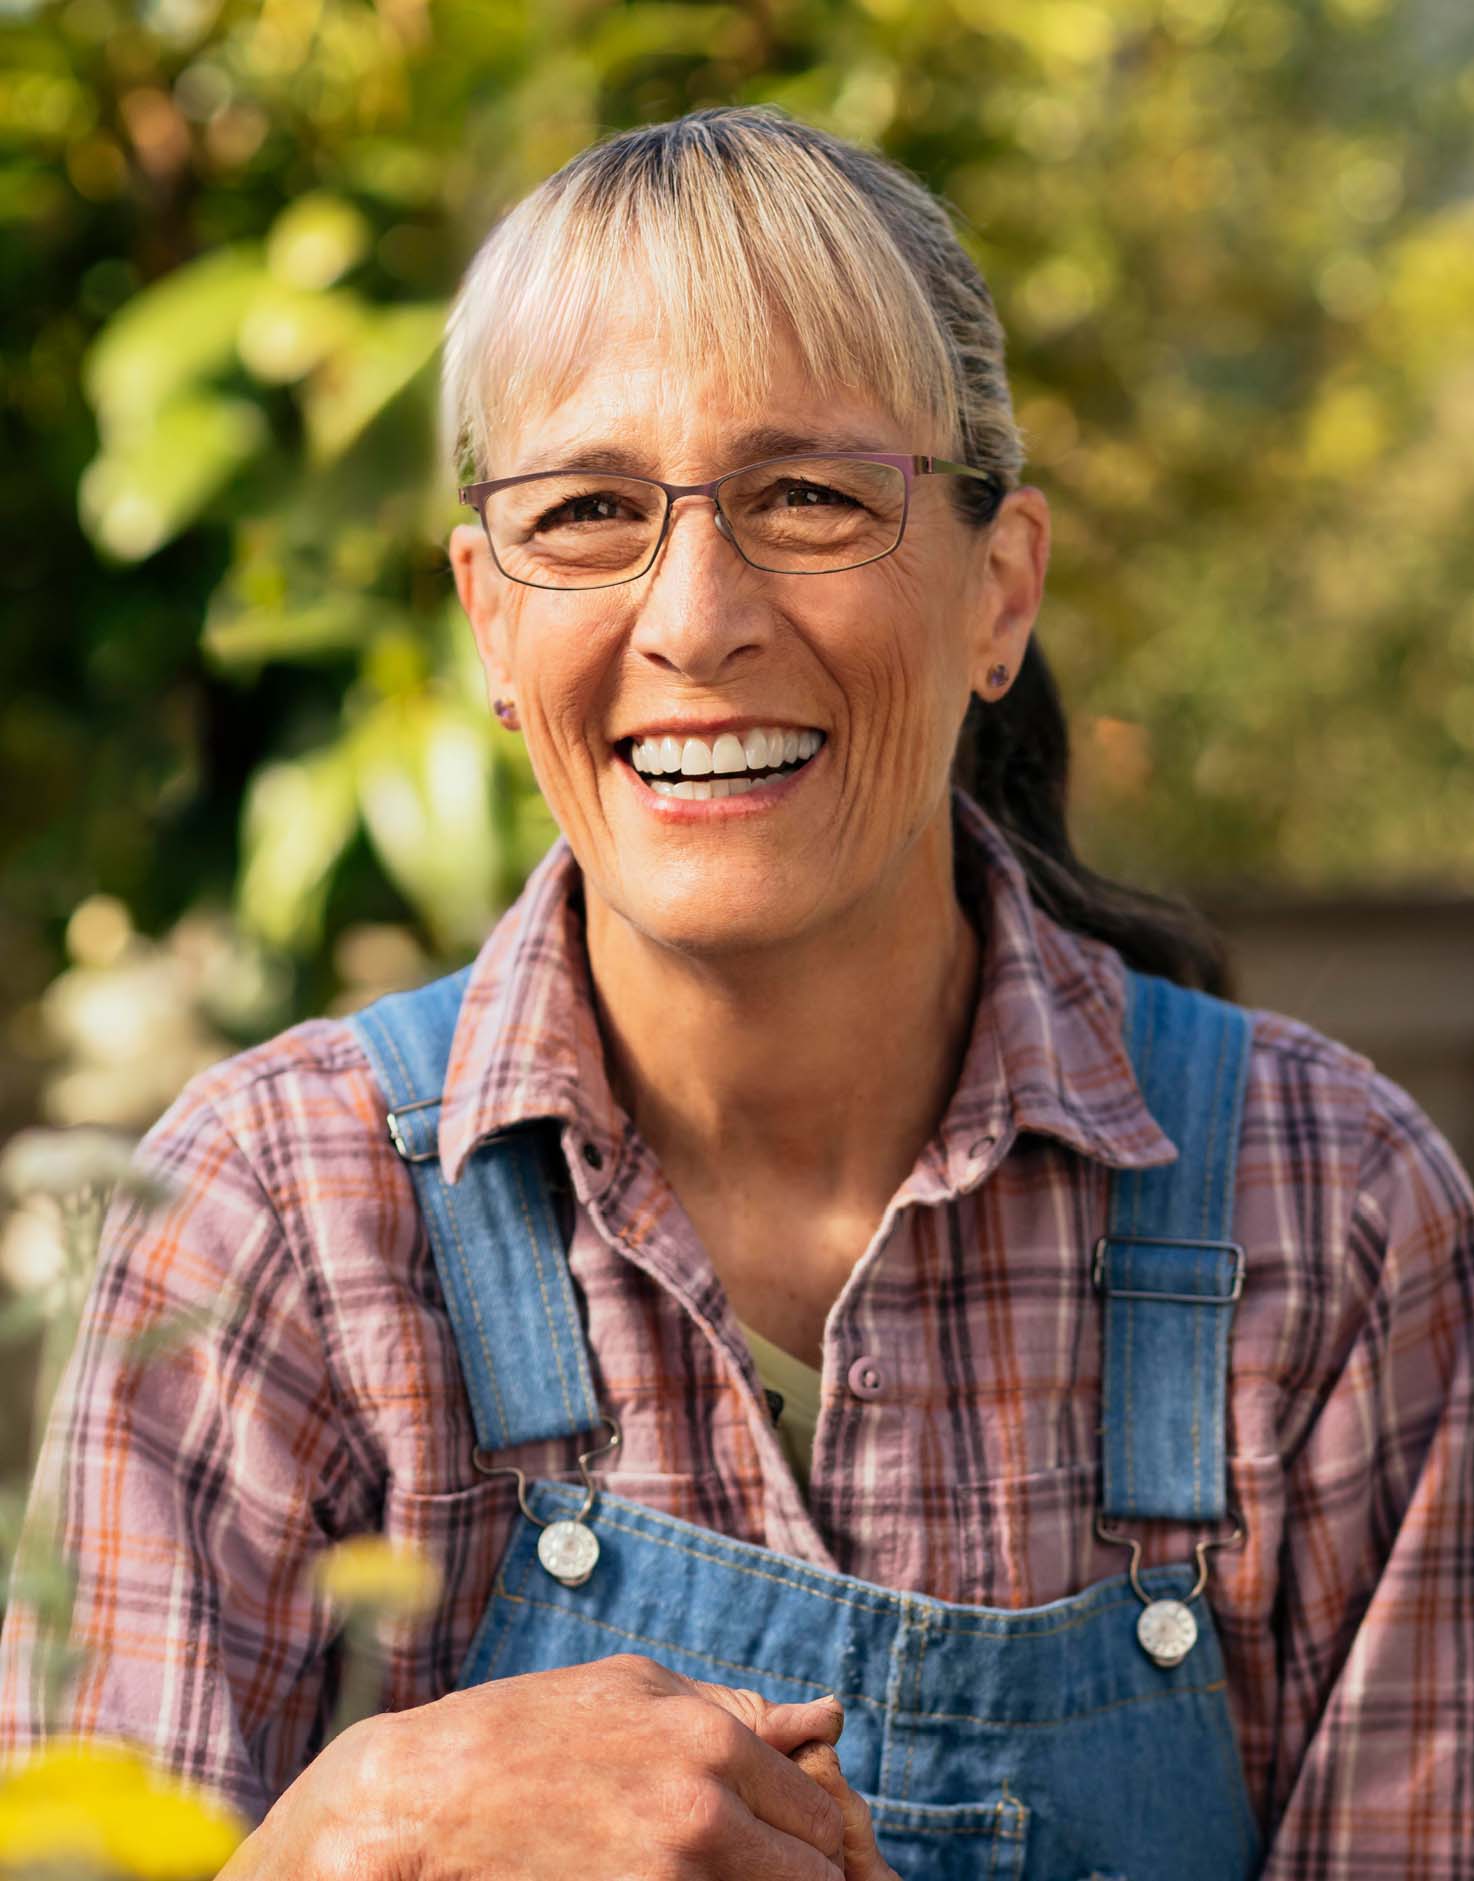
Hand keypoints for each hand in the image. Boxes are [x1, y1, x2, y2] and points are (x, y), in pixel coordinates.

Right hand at [219, 1651, 896, 1878]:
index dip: (807, 1835)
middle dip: (790, 1873)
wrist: (422, 1801)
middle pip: (811, 1876)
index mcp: (712, 1742)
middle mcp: (704, 1813)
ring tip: (695, 1869)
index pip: (818, 1818)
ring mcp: (669, 1879)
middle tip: (748, 1865)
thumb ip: (735, 1708)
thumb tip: (824, 1720)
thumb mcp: (634, 1689)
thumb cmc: (529, 1731)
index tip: (783, 1841)